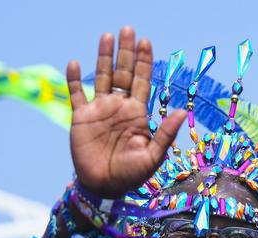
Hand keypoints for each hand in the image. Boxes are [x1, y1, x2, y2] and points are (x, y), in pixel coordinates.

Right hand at [67, 26, 185, 199]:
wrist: (103, 187)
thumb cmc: (131, 175)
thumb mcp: (152, 156)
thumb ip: (165, 133)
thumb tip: (183, 111)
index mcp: (137, 114)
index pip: (142, 81)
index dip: (144, 62)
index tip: (146, 42)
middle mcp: (119, 107)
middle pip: (123, 73)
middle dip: (126, 52)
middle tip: (128, 30)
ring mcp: (100, 110)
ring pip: (102, 77)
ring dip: (104, 57)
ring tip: (107, 37)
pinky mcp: (81, 117)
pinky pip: (76, 94)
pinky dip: (74, 79)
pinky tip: (75, 63)